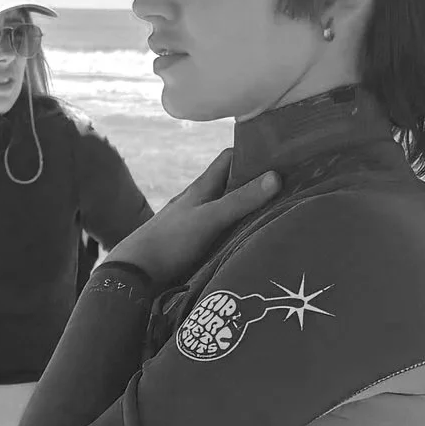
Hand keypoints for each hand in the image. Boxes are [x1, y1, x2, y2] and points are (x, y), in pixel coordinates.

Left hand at [103, 156, 281, 290]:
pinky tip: (253, 238)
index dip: (251, 151)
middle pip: (231, 184)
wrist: (136, 273)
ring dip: (248, 210)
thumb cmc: (170, 240)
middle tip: (289, 185)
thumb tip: (276, 177)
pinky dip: (239, 231)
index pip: (228, 158)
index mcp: (201, 188)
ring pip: (228, 210)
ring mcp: (196, 223)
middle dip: (256, 183)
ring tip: (280, 211)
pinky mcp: (195, 245)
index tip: (278, 153)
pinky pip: (224, 232)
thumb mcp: (209, 218)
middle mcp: (199, 201)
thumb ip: (239, 200)